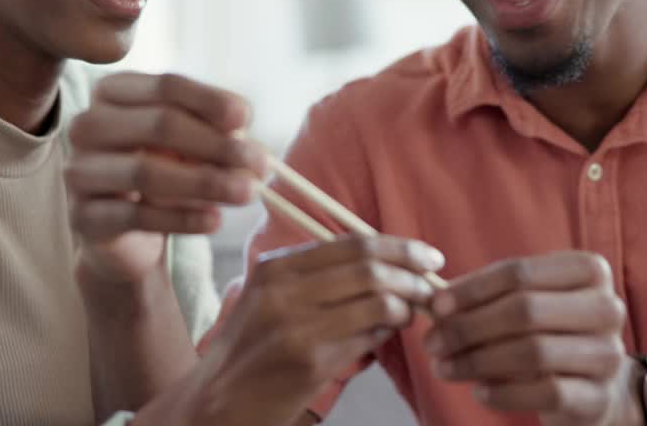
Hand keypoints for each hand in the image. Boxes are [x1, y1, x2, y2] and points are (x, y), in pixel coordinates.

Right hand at [65, 72, 264, 285]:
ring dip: (206, 182)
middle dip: (217, 145)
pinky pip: (136, 216)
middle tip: (260, 165)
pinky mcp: (83, 217)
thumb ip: (214, 129)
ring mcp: (79, 171)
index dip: (210, 101)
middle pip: (159, 125)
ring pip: (146, 172)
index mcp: (114, 92)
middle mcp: (88, 125)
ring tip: (246, 193)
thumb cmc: (162, 168)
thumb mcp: (189, 141)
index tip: (246, 120)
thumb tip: (242, 134)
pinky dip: (182, 218)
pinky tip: (215, 220)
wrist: (122, 229)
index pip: (166, 85)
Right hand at [139, 235, 445, 425]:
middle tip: (434, 284)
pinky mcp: (309, 360)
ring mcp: (296, 325)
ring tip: (414, 313)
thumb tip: (384, 264)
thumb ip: (316, 277)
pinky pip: (368, 337)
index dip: (399, 246)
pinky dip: (387, 333)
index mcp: (276, 267)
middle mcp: (284, 289)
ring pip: (376, 299)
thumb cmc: (250, 353)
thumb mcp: (270, 299)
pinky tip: (387, 336)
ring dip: (407, 305)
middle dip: (412, 274)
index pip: (353, 242)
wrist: (213, 404)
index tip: (427, 255)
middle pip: (369, 266)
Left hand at [425, 251, 639, 425]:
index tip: (435, 306)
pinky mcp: (599, 397)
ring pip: (533, 352)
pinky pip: (544, 392)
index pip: (519, 273)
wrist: (596, 385)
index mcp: (589, 270)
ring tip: (444, 368)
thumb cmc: (550, 332)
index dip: (472, 289)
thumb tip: (435, 299)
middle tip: (432, 343)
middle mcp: (607, 307)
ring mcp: (607, 354)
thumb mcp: (527, 303)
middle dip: (469, 327)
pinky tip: (478, 392)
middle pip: (525, 311)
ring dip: (478, 361)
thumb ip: (488, 296)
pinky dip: (504, 393)